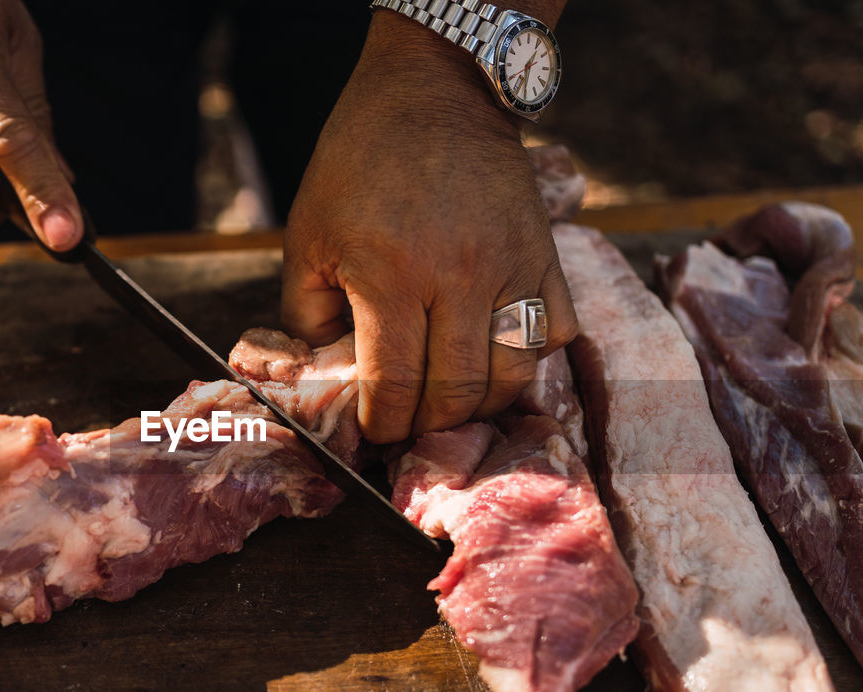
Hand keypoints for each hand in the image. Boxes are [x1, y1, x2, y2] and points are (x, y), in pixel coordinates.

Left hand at [281, 12, 576, 443]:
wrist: (432, 91)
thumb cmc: (358, 163)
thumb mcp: (307, 236)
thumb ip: (306, 314)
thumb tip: (323, 374)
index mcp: (391, 275)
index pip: (396, 385)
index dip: (383, 424)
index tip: (375, 430)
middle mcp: (459, 277)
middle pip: (457, 391)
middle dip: (429, 423)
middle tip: (411, 421)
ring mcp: (511, 267)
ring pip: (514, 374)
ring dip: (482, 402)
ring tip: (454, 396)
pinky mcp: (545, 254)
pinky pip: (556, 332)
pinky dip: (530, 357)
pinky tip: (497, 352)